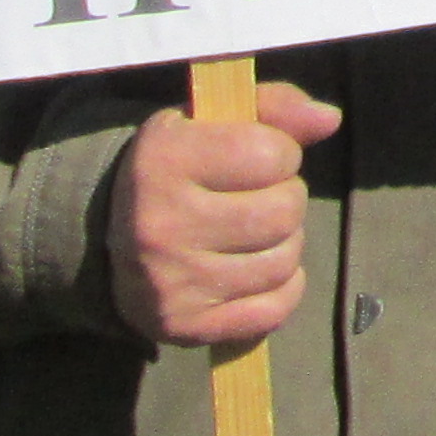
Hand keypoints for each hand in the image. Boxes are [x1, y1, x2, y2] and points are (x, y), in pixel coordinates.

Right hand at [108, 80, 341, 348]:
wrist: (106, 238)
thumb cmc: (180, 167)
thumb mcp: (213, 121)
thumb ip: (274, 107)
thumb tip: (329, 119)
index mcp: (163, 161)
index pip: (270, 154)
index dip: (281, 152)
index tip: (260, 157)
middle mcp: (161, 225)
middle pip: (283, 212)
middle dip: (286, 199)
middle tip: (260, 198)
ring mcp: (172, 283)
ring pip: (285, 261)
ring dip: (285, 242)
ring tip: (257, 232)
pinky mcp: (186, 327)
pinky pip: (276, 309)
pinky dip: (283, 288)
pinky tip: (258, 269)